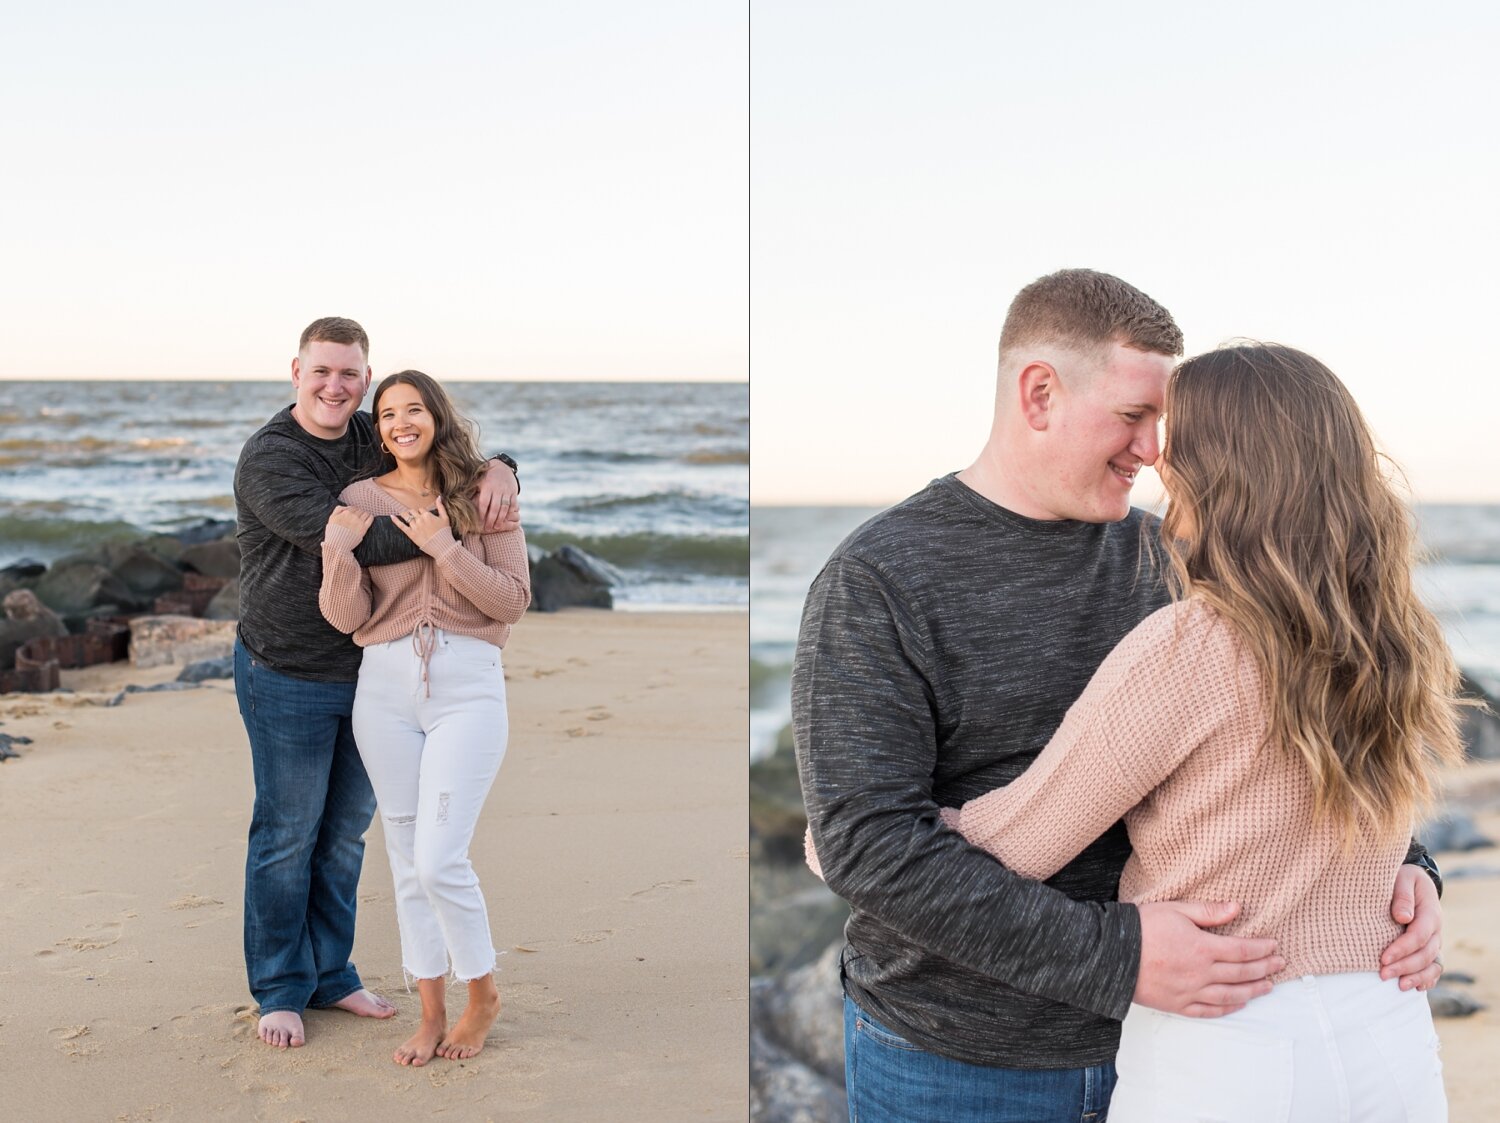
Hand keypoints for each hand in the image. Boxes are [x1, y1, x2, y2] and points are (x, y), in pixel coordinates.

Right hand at [327, 505, 373, 542]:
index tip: (354, 514)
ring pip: (365, 513)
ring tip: (364, 517)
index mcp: (346, 513)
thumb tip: (346, 507)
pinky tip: (369, 517)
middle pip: (359, 510)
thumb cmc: (333, 532)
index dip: (354, 511)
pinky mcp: (364, 528)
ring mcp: (359, 522)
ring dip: (365, 514)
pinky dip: (370, 517)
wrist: (337, 544)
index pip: (353, 508)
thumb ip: (338, 509)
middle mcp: (353, 516)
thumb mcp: (332, 518)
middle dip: (359, 513)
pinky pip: (370, 518)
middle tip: (358, 517)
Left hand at [392, 495, 451, 548]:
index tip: (425, 517)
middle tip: (415, 517)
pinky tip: (392, 516)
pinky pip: (401, 526)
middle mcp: (420, 519)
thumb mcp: (445, 518)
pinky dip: (396, 521)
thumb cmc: (444, 532)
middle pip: (413, 512)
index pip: (421, 509)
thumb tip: (439, 497)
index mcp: (427, 515)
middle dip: (413, 513)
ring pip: (407, 517)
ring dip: (405, 515)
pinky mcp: (411, 534)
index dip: (422, 512)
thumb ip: (441, 506)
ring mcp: (414, 527)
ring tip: (404, 515)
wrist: (442, 546)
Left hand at [475, 459, 520, 532]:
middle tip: (488, 529)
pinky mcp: (513, 492)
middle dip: (491, 519)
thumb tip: (459, 500)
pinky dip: (511, 512)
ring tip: (497, 527)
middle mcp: (497, 489)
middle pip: (494, 507)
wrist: (502, 466)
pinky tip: (507, 519)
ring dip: (501, 518)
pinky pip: (513, 504)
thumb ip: (471, 490)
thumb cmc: (486, 477)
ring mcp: (506, 491)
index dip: (482, 513)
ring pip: (504, 507)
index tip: (479, 522)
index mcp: (487, 487)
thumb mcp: (478, 481)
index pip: (484, 503)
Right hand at [1133, 901, 1282, 1017]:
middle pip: (1240, 973)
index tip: (1274, 946)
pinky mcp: (1178, 1005)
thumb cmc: (1142, 927)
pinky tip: (1238, 1004)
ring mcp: (1190, 992)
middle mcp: (1201, 974)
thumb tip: (1237, 907)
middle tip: (1279, 966)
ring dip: (1252, 991)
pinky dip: (1227, 1009)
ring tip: (1267, 987)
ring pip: (1230, 995)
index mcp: (1202, 948)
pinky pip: (1209, 1011)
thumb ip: (1208, 911)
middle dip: (1263, 968)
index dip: (1261, 949)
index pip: (1241, 950)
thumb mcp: (1175, 910)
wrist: (1111, 954)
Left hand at [1380, 864, 1442, 990]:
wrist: (1412, 880)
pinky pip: (1434, 967)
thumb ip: (1403, 896)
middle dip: (1405, 966)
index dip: (1402, 949)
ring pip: (1432, 964)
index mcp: (1430, 912)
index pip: (1419, 935)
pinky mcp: (1430, 947)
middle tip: (1383, 975)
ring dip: (1417, 977)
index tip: (1383, 958)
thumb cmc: (1402, 878)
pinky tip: (1416, 987)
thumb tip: (1403, 917)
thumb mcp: (1403, 878)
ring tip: (1399, 987)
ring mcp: (1435, 940)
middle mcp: (1436, 929)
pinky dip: (1428, 978)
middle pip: (1425, 954)